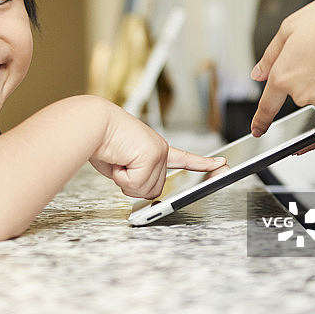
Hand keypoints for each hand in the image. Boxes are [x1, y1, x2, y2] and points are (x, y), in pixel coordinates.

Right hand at [89, 105, 225, 199]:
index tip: (221, 163)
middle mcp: (160, 149)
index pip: (182, 158)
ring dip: (126, 180)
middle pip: (153, 189)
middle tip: (119, 164)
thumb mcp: (120, 164)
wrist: (92, 123)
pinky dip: (122, 177)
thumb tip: (138, 187)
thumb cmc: (99, 140)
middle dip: (132, 184)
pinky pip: (137, 184)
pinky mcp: (154, 155)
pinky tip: (118, 160)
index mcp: (154, 148)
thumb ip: (135, 177)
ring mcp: (159, 152)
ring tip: (117, 159)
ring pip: (146, 190)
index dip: (202, 163)